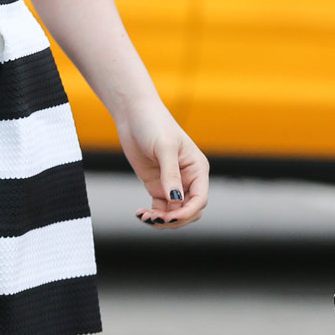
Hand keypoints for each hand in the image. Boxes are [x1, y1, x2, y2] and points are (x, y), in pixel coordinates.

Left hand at [115, 104, 209, 228]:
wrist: (134, 115)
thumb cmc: (154, 124)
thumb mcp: (164, 148)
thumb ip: (171, 175)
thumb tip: (175, 200)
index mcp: (197, 169)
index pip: (200, 199)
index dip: (187, 212)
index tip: (170, 217)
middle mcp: (188, 179)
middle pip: (189, 210)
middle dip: (175, 219)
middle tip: (155, 219)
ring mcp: (172, 184)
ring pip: (174, 212)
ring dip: (162, 219)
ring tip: (145, 216)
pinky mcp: (157, 185)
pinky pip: (160, 208)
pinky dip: (152, 215)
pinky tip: (140, 213)